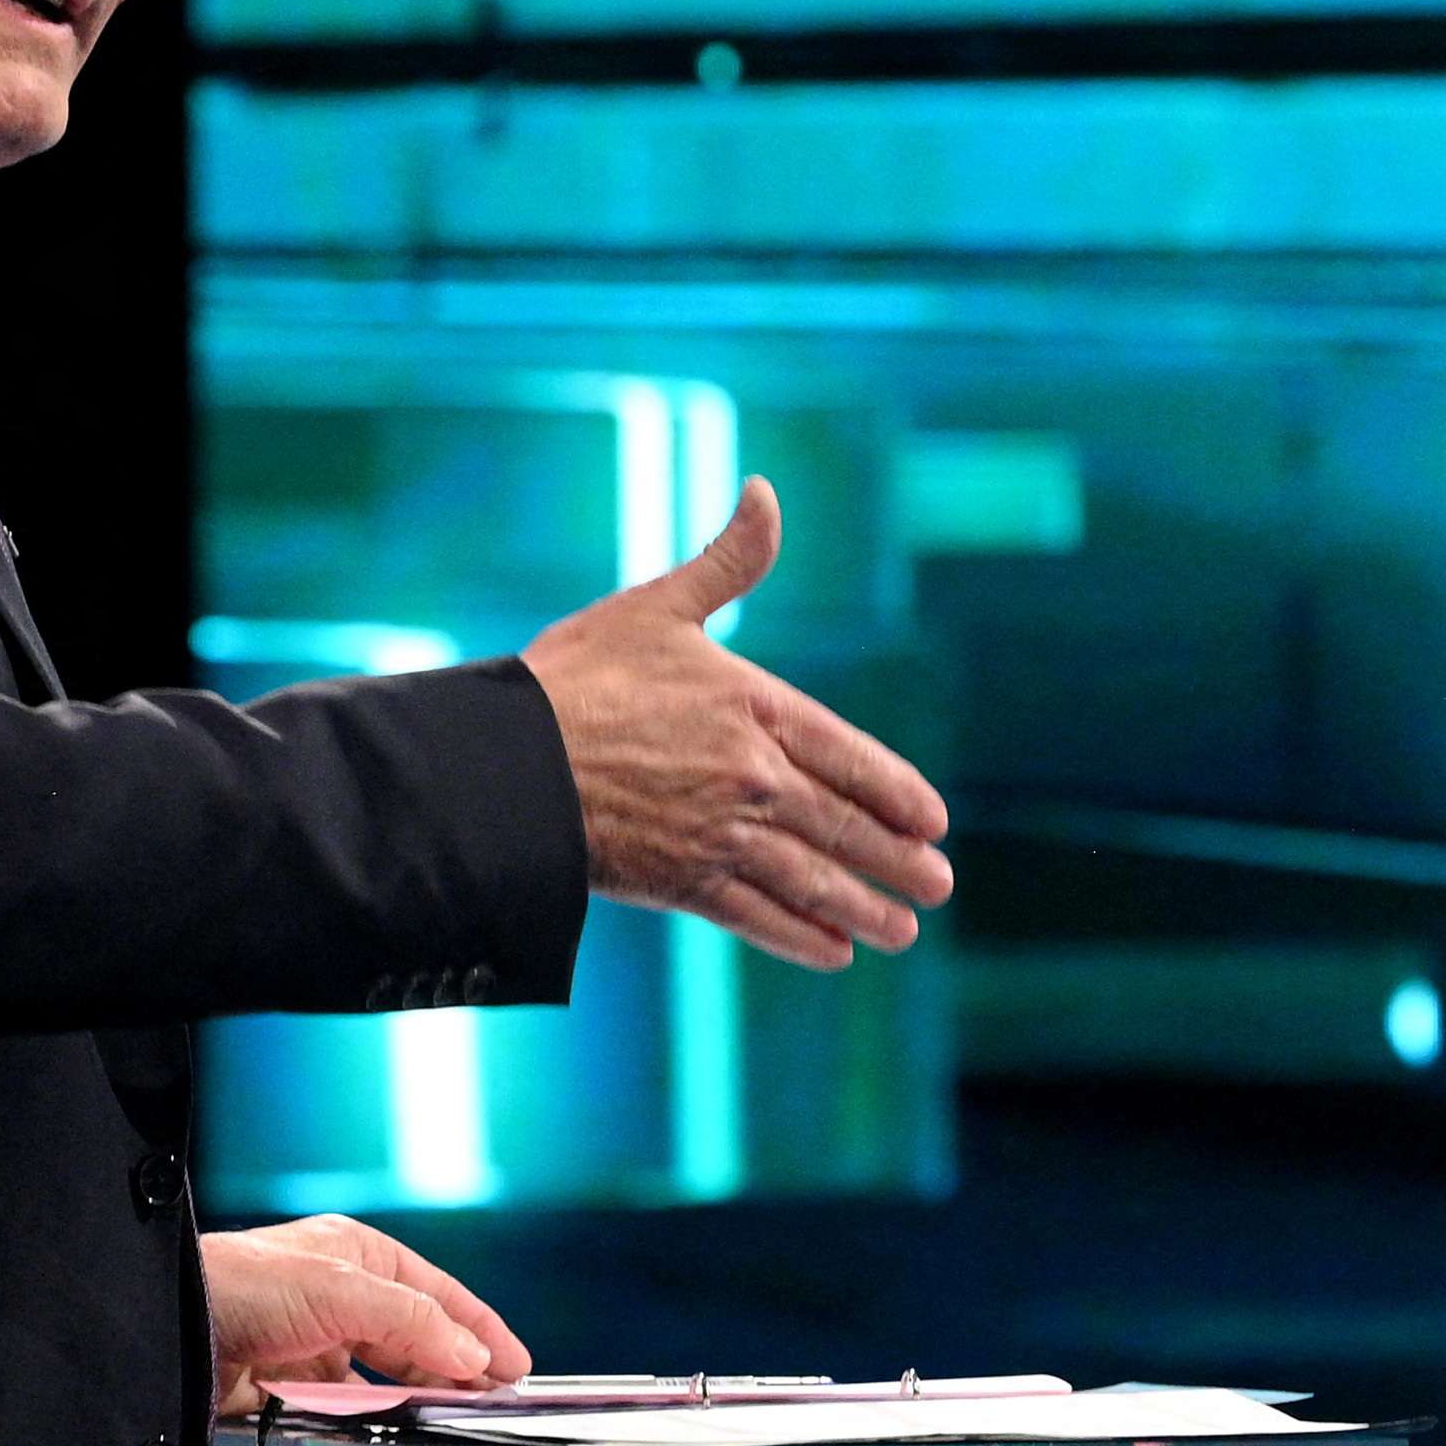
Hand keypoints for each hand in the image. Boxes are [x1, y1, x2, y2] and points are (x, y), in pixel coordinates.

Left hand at [201, 1214, 532, 1419]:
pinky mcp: (288, 1390)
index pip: (436, 1293)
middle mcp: (338, 1297)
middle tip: (492, 1402)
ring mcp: (313, 1345)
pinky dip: (368, 1427)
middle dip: (454, 1369)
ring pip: (382, 1380)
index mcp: (356, 1256)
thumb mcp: (340, 1290)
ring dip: (414, 1400)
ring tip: (450, 1422)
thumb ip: (413, 1322)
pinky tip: (390, 1439)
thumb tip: (470, 1353)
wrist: (170, 1332)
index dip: (479, 1328)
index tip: (515, 1364)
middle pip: (415, 1339)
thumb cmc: (240, 1284)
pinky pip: (341, 1414)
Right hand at [519, 478, 954, 971]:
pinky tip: (834, 953)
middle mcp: (753, 778)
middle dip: (897, 861)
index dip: (897, 792)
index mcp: (756, 708)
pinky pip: (759, 916)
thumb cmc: (576, 678)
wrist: (507, 764)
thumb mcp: (657, 606)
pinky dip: (801, 937)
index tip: (934, 822)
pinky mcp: (682, 884)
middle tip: (939, 886)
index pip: (851, 756)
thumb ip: (727, 561)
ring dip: (864, 908)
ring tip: (904, 932)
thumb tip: (765, 492)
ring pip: (812, 879)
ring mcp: (721, 835)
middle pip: (843, 825)